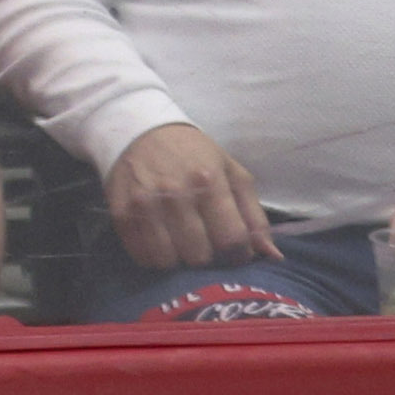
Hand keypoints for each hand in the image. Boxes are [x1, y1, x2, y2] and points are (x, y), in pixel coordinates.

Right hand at [102, 122, 275, 273]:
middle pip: (200, 257)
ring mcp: (145, 207)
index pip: (232, 240)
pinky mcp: (121, 216)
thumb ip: (254, 216)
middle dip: (208, 255)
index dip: (238, 254)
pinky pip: (143, 257)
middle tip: (205, 242)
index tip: (235, 251)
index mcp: (210, 182)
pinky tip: (162, 241)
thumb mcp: (231, 174)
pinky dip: (155, 257)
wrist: (140, 132)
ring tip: (182, 243)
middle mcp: (176, 196)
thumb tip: (273, 257)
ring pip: (169, 262)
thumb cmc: (194, 155)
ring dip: (179, 259)